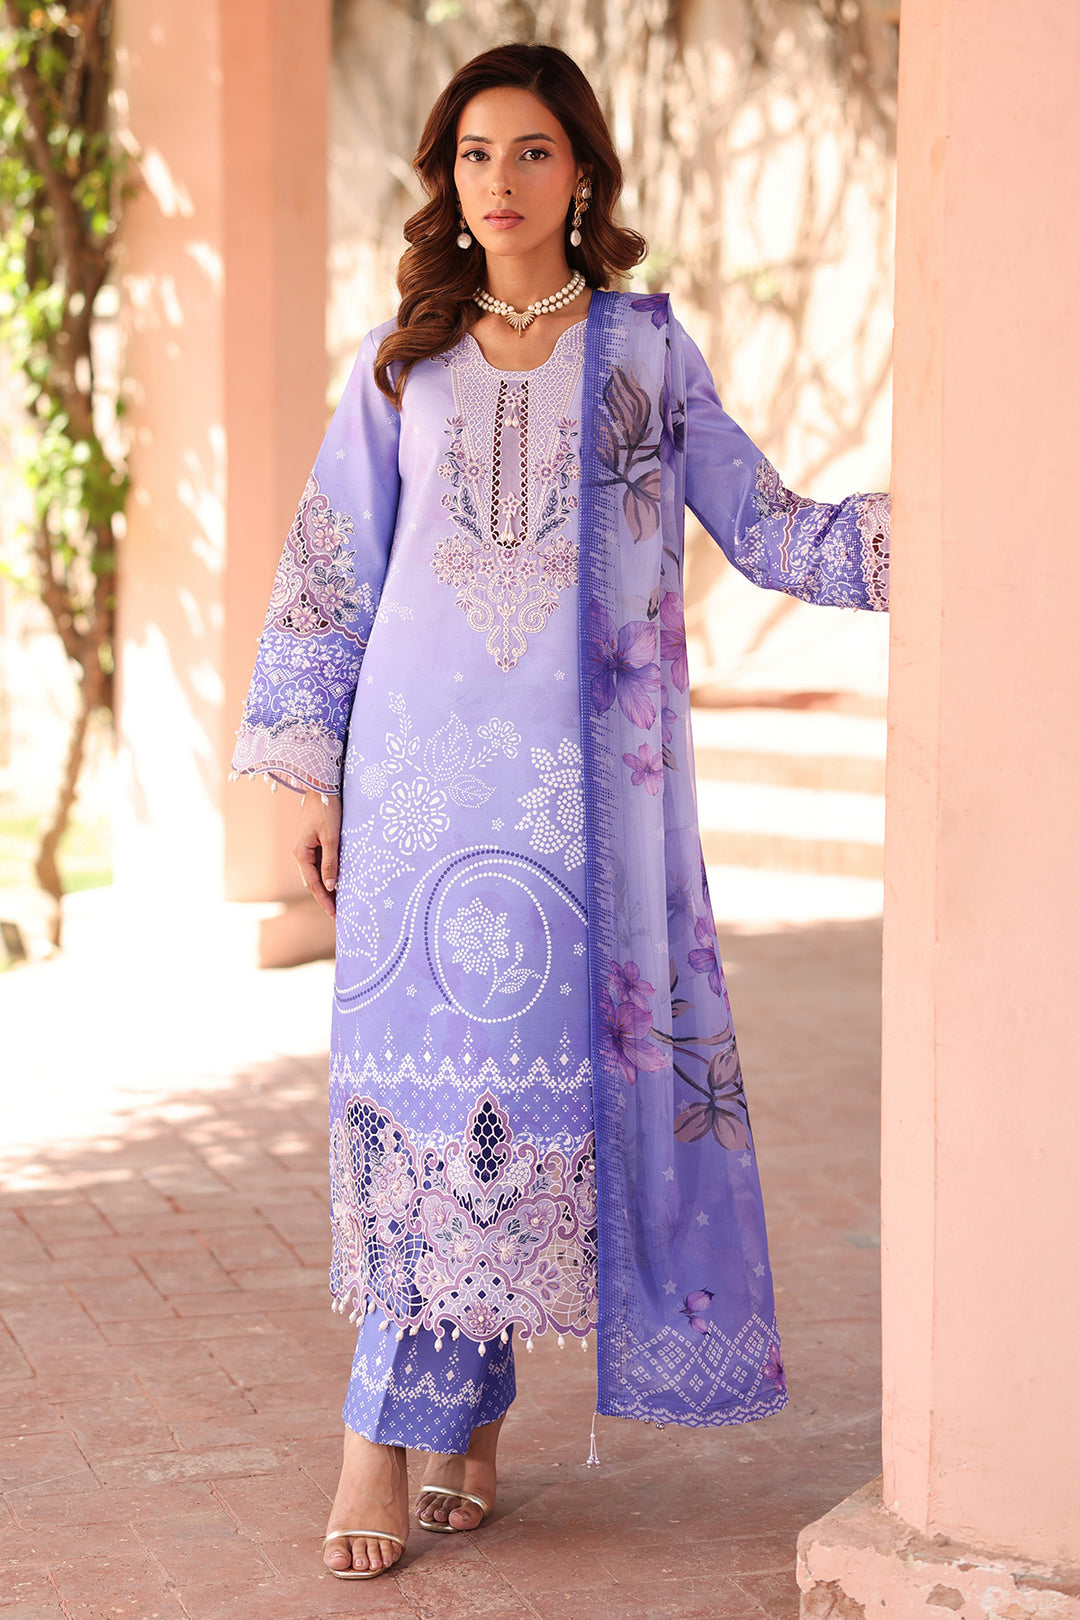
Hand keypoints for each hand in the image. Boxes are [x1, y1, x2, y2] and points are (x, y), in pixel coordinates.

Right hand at [292, 791, 341, 918]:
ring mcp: (304, 847)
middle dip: (325, 898)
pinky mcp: (310, 841)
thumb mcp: (331, 837)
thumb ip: (330, 862)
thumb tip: (330, 886)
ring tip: (339, 902)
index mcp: (300, 853)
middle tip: (338, 915)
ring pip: (316, 873)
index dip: (325, 900)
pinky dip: (327, 873)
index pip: (314, 884)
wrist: (321, 785)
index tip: (335, 915)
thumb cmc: (327, 809)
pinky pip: (319, 862)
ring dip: (327, 887)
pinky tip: (337, 881)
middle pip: (313, 881)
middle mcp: (299, 852)